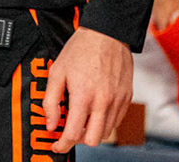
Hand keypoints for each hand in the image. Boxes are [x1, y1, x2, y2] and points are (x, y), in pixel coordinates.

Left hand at [46, 26, 132, 151]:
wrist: (107, 33)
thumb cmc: (81, 49)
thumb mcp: (57, 72)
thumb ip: (51, 101)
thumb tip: (51, 124)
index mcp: (84, 96)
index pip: (73, 133)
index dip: (62, 144)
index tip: (57, 145)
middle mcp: (103, 102)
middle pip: (92, 140)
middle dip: (79, 139)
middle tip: (70, 130)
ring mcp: (118, 101)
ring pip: (106, 132)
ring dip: (92, 130)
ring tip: (82, 117)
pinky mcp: (127, 97)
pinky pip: (116, 120)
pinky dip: (105, 121)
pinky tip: (95, 109)